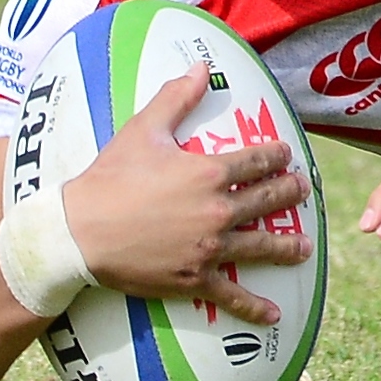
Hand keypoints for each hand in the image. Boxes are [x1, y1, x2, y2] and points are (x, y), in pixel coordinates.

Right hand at [60, 70, 313, 326]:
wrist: (76, 232)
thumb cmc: (108, 178)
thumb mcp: (142, 130)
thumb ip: (176, 97)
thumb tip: (201, 65)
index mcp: (208, 172)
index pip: (257, 160)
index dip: (277, 156)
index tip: (287, 155)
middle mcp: (217, 210)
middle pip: (267, 200)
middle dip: (290, 193)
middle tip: (303, 191)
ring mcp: (208, 248)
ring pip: (260, 246)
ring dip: (286, 246)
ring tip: (304, 248)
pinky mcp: (193, 279)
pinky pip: (230, 296)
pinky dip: (254, 307)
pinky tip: (275, 315)